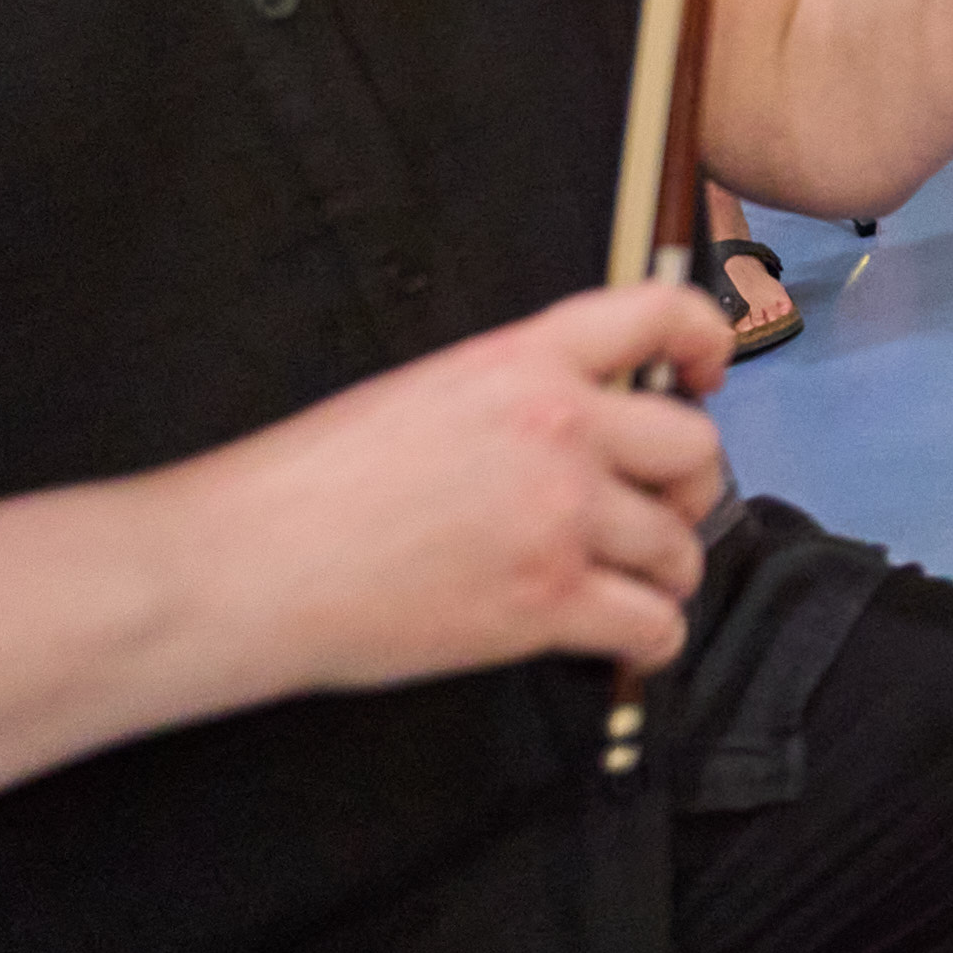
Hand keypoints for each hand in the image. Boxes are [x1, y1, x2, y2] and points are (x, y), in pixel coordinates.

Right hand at [143, 282, 731, 700]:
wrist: (245, 565)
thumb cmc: (305, 484)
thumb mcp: (420, 394)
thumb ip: (512, 396)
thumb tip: (575, 428)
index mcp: (523, 360)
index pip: (658, 312)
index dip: (706, 340)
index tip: (708, 373)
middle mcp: (560, 428)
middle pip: (694, 447)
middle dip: (687, 486)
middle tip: (656, 512)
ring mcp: (560, 516)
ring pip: (680, 545)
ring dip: (665, 570)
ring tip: (632, 585)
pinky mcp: (547, 602)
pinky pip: (654, 624)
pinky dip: (651, 639)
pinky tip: (621, 640)